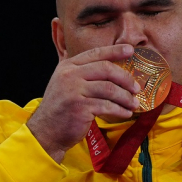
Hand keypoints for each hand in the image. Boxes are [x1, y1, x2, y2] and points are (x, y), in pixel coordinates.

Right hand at [27, 44, 141, 163]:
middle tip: (136, 87)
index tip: (131, 50)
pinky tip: (125, 113)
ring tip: (134, 103)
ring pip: (109, 89)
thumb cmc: (61, 108)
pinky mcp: (80, 108)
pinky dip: (120, 110)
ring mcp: (74, 91)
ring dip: (125, 97)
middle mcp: (70, 75)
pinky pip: (107, 106)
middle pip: (106, 69)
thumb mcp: (65, 83)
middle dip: (125, 78)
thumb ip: (81, 72)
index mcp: (68, 66)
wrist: (46, 132)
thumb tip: (108, 63)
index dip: (115, 51)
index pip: (96, 53)